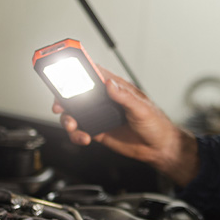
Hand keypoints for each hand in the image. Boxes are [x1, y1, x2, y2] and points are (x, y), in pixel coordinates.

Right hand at [53, 68, 199, 186]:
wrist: (158, 148)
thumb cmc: (156, 124)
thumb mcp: (141, 108)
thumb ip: (125, 97)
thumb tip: (110, 84)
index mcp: (116, 88)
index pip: (93, 74)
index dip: (77, 72)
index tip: (64, 73)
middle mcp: (105, 100)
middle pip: (77, 94)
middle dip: (64, 99)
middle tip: (60, 106)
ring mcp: (100, 115)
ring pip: (74, 113)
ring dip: (68, 119)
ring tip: (73, 126)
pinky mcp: (98, 130)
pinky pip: (80, 131)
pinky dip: (76, 134)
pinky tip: (84, 137)